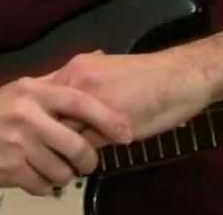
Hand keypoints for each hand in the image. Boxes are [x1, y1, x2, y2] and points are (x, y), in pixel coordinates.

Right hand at [0, 76, 131, 195]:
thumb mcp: (22, 89)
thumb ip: (58, 80)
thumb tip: (96, 57)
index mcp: (35, 93)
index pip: (82, 104)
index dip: (109, 120)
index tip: (126, 133)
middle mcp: (28, 116)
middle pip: (77, 146)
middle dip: (88, 160)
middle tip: (88, 162)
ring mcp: (18, 145)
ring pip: (62, 170)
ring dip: (66, 175)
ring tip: (59, 168)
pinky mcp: (9, 169)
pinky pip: (43, 185)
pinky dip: (47, 185)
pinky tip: (40, 176)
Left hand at [46, 50, 214, 141]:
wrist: (179, 78)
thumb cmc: (147, 76)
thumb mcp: (106, 70)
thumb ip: (81, 83)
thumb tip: (62, 99)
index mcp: (77, 67)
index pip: (43, 94)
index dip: (43, 113)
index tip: (44, 125)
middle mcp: (78, 81)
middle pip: (47, 114)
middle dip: (48, 131)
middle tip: (52, 143)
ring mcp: (92, 103)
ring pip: (63, 131)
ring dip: (64, 145)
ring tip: (69, 153)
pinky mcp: (108, 125)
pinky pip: (84, 145)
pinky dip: (83, 154)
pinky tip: (89, 155)